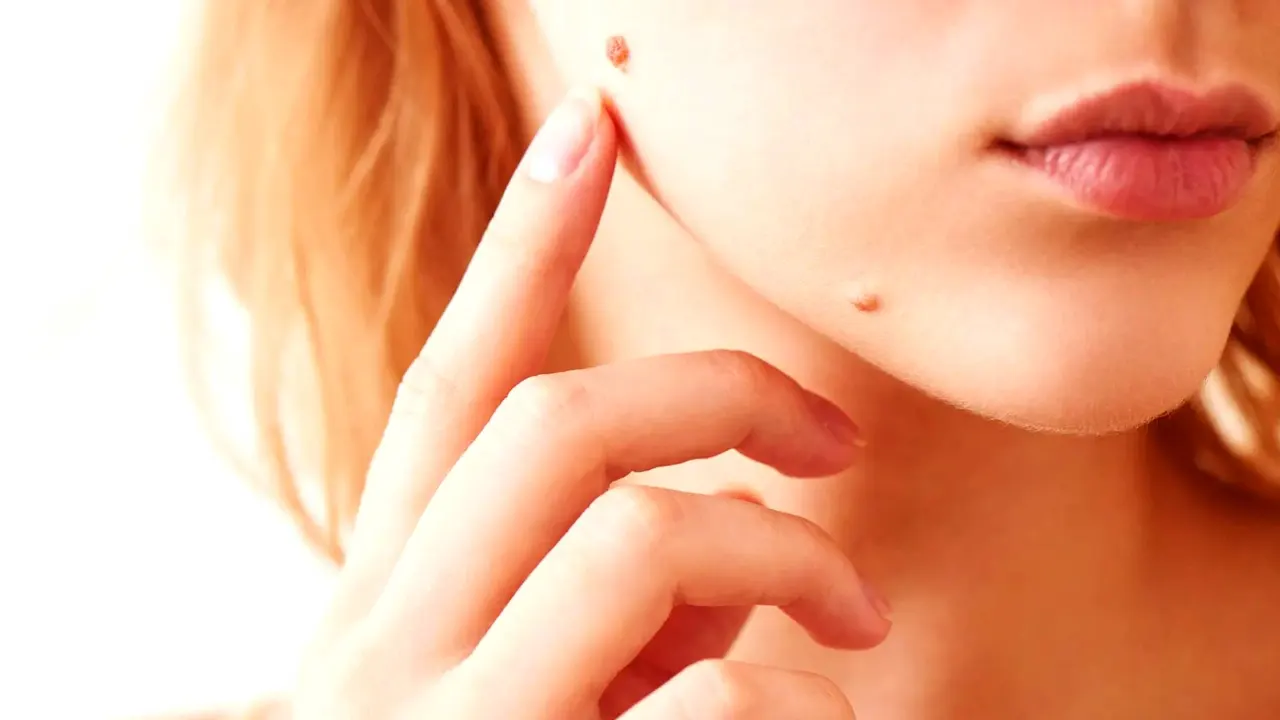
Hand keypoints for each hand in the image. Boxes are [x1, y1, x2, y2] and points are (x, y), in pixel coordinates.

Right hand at [293, 89, 890, 719]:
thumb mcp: (537, 687)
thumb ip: (617, 591)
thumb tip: (735, 499)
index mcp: (383, 599)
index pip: (449, 389)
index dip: (519, 248)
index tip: (588, 129)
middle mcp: (387, 646)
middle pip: (555, 425)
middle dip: (722, 397)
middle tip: (831, 436)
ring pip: (640, 537)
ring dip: (785, 552)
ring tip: (855, 611)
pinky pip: (721, 693)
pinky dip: (806, 694)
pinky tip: (819, 714)